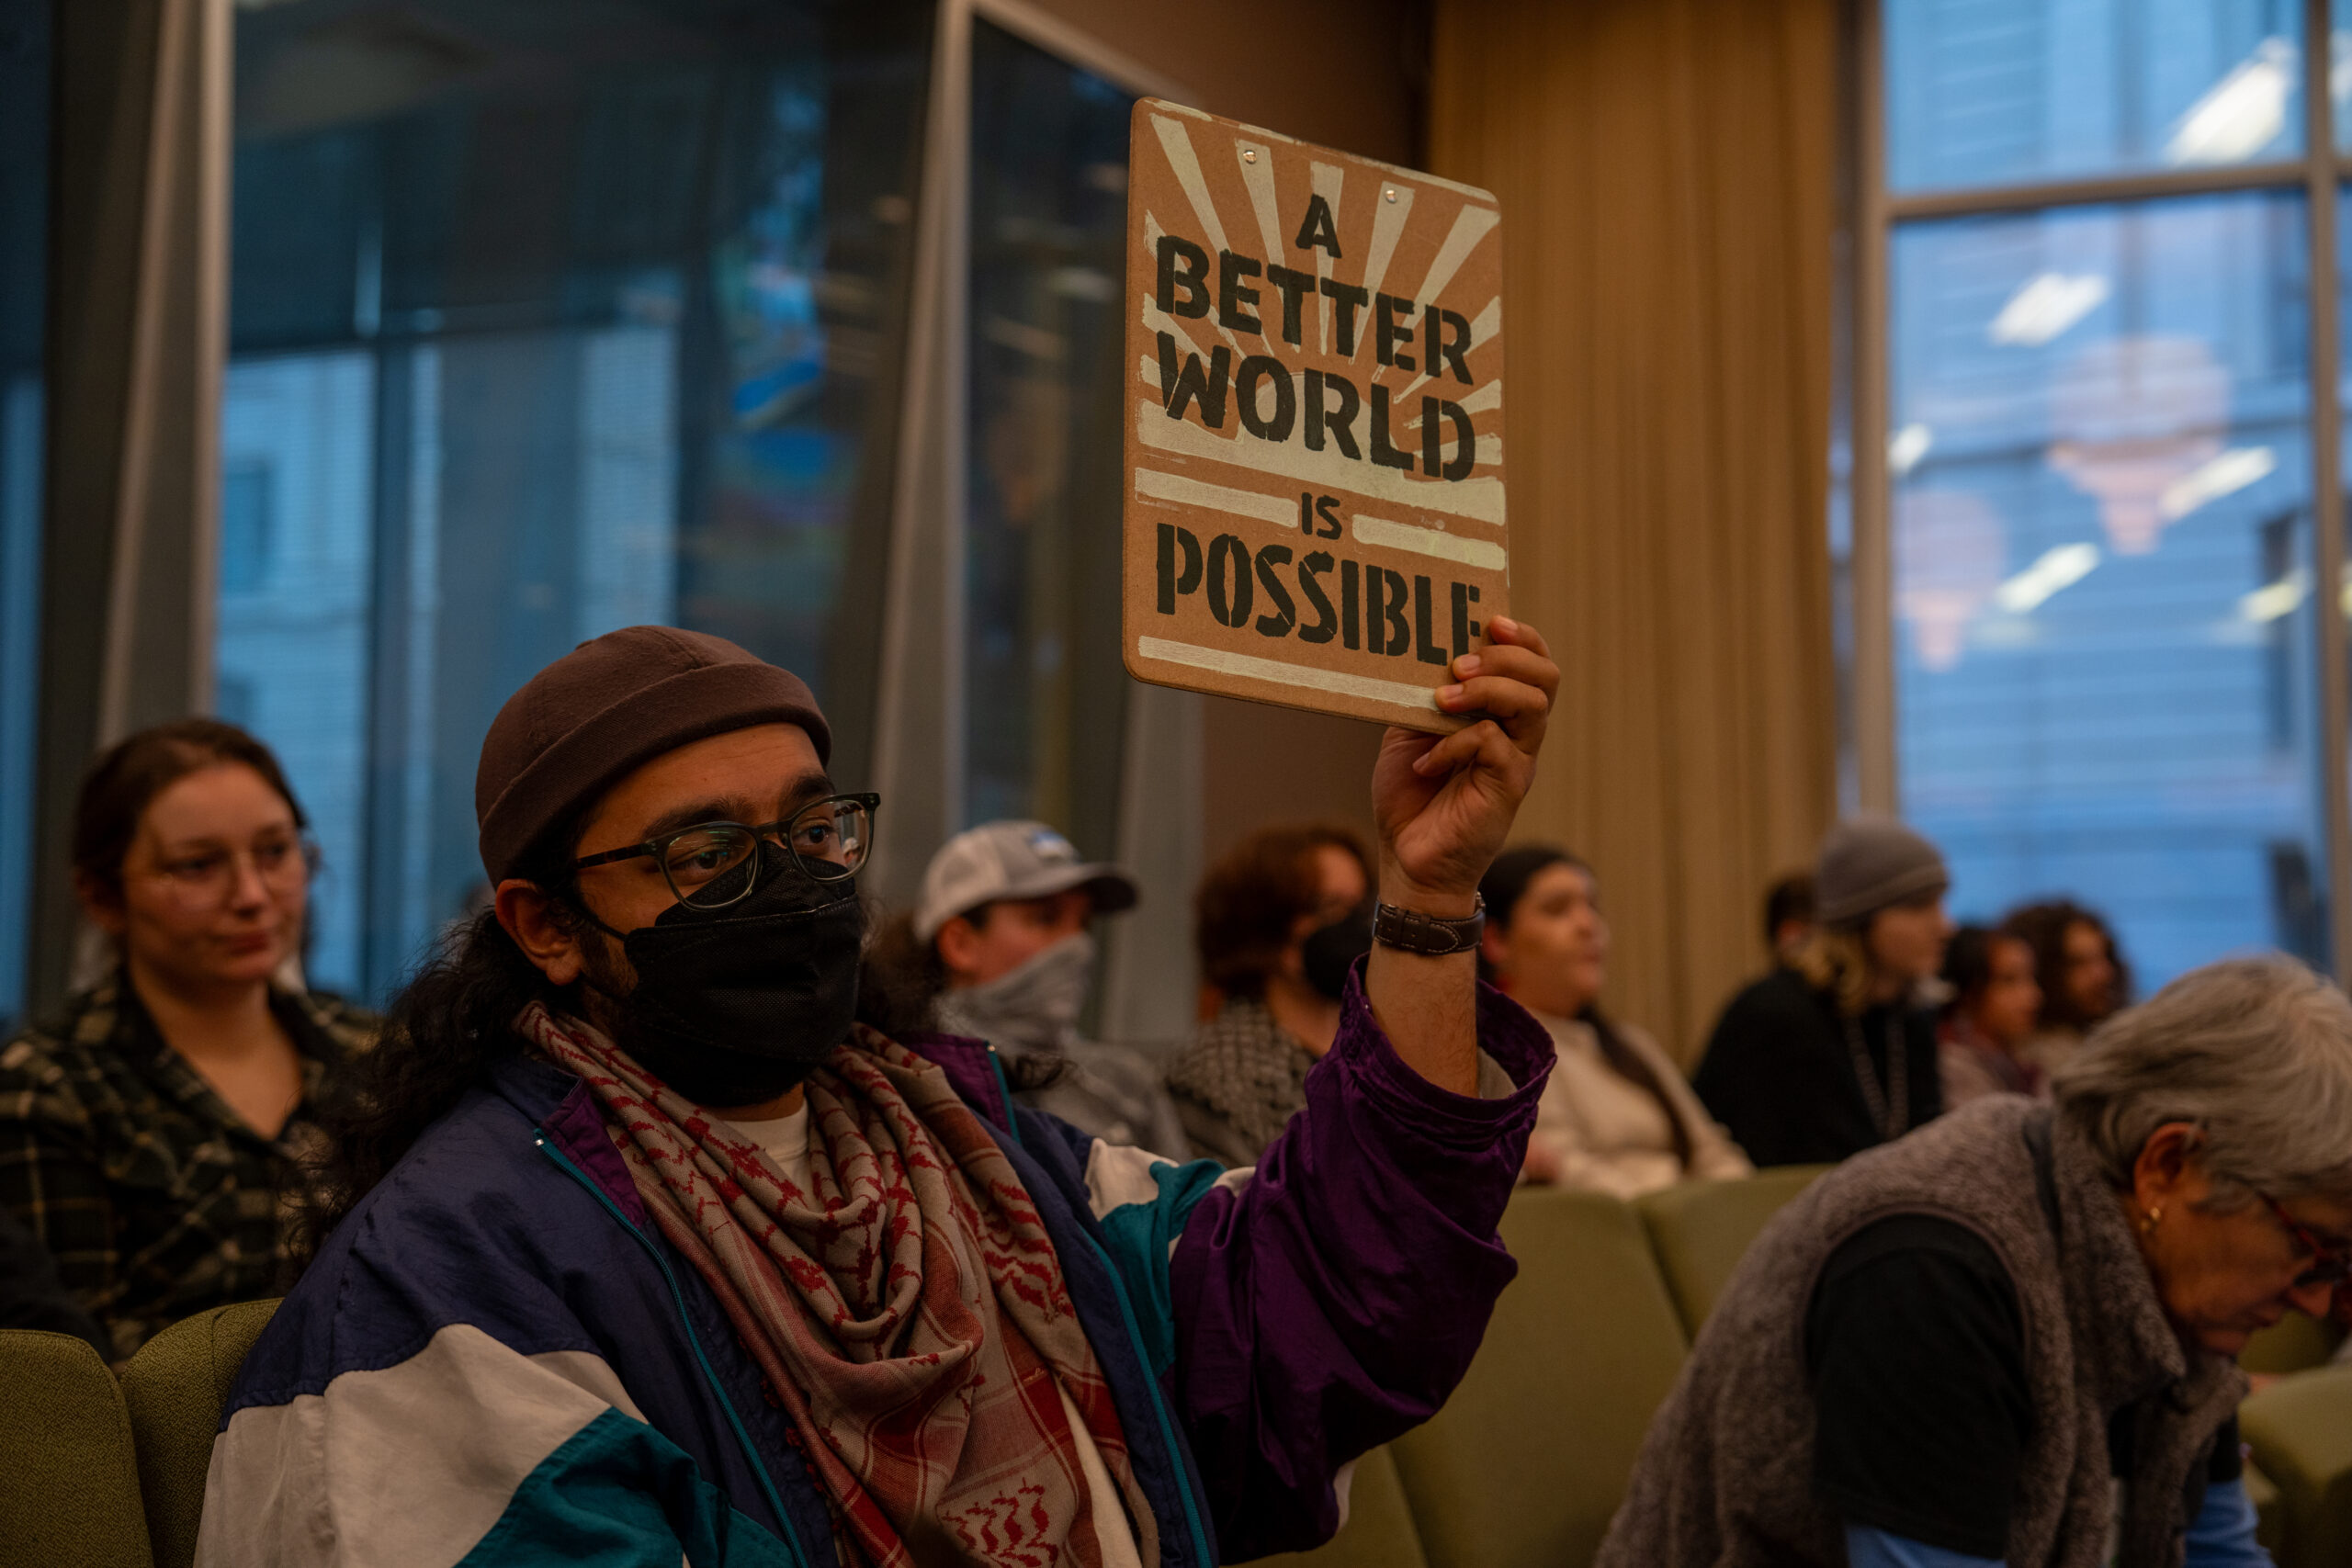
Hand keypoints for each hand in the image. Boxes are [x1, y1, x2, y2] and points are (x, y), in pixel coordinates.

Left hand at [1371, 617, 1557, 910]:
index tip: (1489, 622)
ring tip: (1444, 699)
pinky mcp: (1507, 790)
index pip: (1535, 665)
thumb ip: (1421, 695)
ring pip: (1532, 706)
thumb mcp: (1407, 733)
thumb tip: (1420, 655)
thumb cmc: (1411, 797)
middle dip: (1506, 657)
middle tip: (1460, 662)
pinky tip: (1425, 761)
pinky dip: (1455, 743)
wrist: (1407, 860)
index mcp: (1501, 717)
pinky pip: (1495, 745)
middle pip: (1545, 678)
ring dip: (1487, 690)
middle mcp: (1518, 737)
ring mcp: (1517, 763)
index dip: (1523, 638)